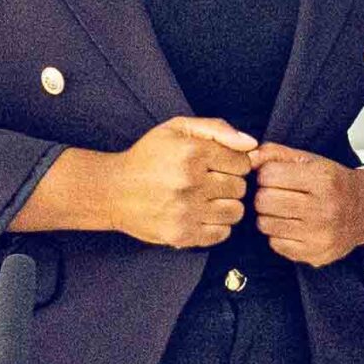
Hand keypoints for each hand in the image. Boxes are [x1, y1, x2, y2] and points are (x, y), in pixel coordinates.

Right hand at [106, 116, 255, 248]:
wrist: (111, 190)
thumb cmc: (148, 156)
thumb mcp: (179, 128)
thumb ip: (218, 129)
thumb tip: (251, 144)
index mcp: (193, 153)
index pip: (243, 163)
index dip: (234, 163)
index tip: (219, 165)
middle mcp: (190, 182)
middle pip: (240, 188)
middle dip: (229, 184)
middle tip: (210, 182)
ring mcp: (185, 211)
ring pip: (235, 212)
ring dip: (226, 205)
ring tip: (208, 199)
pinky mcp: (180, 234)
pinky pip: (221, 233)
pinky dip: (217, 226)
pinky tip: (202, 215)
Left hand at [248, 146, 363, 267]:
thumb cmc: (335, 183)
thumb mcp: (312, 160)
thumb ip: (278, 154)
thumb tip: (249, 158)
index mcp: (324, 179)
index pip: (268, 175)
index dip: (267, 174)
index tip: (276, 177)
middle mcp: (324, 208)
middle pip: (263, 201)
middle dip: (265, 195)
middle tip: (278, 195)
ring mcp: (320, 234)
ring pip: (265, 224)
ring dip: (269, 216)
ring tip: (286, 210)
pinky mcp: (315, 254)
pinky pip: (275, 244)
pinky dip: (279, 234)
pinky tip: (293, 226)